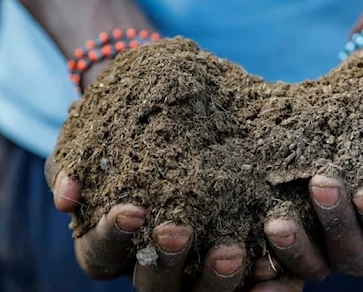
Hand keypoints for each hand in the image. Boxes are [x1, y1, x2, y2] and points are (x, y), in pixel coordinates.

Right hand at [47, 61, 261, 291]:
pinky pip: (249, 285)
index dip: (112, 236)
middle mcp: (153, 263)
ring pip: (200, 291)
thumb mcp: (95, 138)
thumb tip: (67, 196)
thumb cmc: (127, 131)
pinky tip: (271, 268)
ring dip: (215, 278)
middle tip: (179, 229)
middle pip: (153, 284)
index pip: (101, 254)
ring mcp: (195, 268)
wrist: (176, 111)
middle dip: (165, 260)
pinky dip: (261, 283)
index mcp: (113, 244)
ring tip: (231, 251)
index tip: (131, 208)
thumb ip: (73, 164)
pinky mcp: (237, 262)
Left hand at [264, 175, 362, 279]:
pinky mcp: (305, 242)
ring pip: (316, 265)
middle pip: (356, 259)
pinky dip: (270, 260)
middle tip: (322, 184)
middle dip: (338, 225)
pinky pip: (285, 262)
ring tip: (277, 222)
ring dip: (297, 248)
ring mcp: (335, 252)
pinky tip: (253, 238)